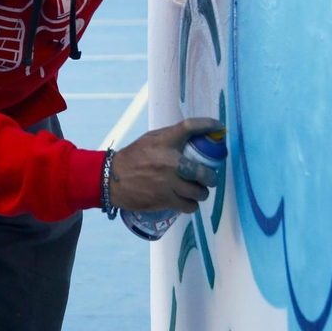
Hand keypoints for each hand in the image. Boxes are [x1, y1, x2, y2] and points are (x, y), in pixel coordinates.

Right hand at [108, 116, 223, 213]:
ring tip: (197, 191)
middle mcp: (169, 162)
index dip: (208, 124)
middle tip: (210, 177)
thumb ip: (171, 138)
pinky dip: (191, 205)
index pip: (190, 127)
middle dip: (211, 177)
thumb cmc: (133, 157)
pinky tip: (188, 202)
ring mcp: (167, 183)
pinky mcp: (164, 200)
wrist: (112, 179)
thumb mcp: (150, 140)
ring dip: (201, 192)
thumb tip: (195, 137)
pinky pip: (189, 206)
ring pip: (199, 192)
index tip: (219, 126)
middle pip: (203, 171)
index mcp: (164, 142)